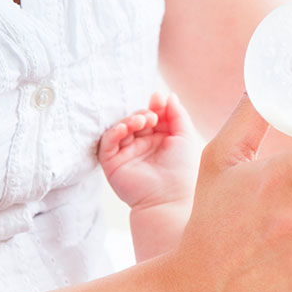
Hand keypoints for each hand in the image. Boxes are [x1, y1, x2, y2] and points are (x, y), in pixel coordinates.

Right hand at [99, 92, 199, 208]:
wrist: (169, 197)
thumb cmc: (181, 169)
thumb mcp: (184, 136)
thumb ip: (177, 114)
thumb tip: (167, 95)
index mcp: (159, 140)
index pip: (152, 116)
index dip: (154, 107)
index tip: (158, 99)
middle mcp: (141, 146)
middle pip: (135, 120)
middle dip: (142, 114)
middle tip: (151, 117)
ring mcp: (126, 154)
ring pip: (120, 129)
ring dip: (130, 120)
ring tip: (142, 121)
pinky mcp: (112, 164)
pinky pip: (107, 143)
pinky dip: (114, 132)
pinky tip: (125, 128)